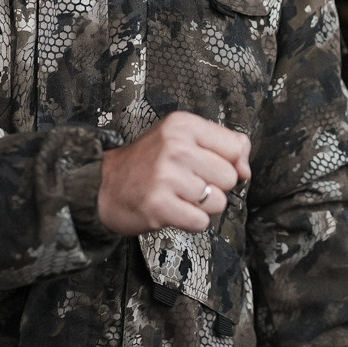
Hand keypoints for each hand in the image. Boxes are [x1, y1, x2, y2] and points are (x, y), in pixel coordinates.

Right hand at [98, 112, 251, 235]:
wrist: (101, 186)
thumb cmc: (147, 164)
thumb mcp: (181, 139)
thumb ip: (221, 146)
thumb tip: (246, 170)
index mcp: (183, 125)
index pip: (236, 147)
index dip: (230, 163)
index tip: (209, 167)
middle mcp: (175, 146)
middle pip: (229, 177)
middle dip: (214, 187)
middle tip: (187, 184)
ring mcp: (166, 176)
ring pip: (218, 202)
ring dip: (202, 206)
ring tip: (178, 197)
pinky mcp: (159, 205)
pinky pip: (201, 222)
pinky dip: (191, 222)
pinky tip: (173, 210)